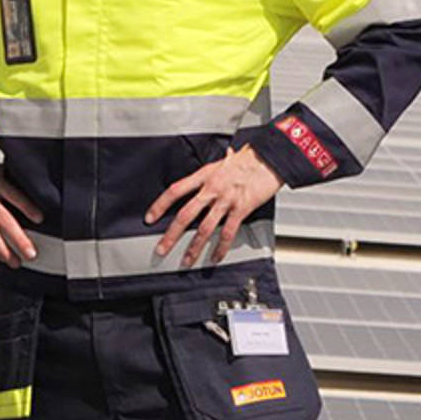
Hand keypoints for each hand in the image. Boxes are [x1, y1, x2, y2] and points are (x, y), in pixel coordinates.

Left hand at [145, 146, 282, 267]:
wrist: (269, 158)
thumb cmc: (248, 159)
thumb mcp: (222, 161)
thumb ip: (209, 173)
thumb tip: (201, 178)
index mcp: (204, 176)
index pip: (175, 191)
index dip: (160, 205)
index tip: (150, 217)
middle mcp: (212, 189)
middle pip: (185, 215)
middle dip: (171, 235)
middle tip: (161, 248)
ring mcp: (226, 200)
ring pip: (204, 228)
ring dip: (194, 247)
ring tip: (186, 260)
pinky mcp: (241, 209)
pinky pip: (228, 233)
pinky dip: (220, 248)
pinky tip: (215, 257)